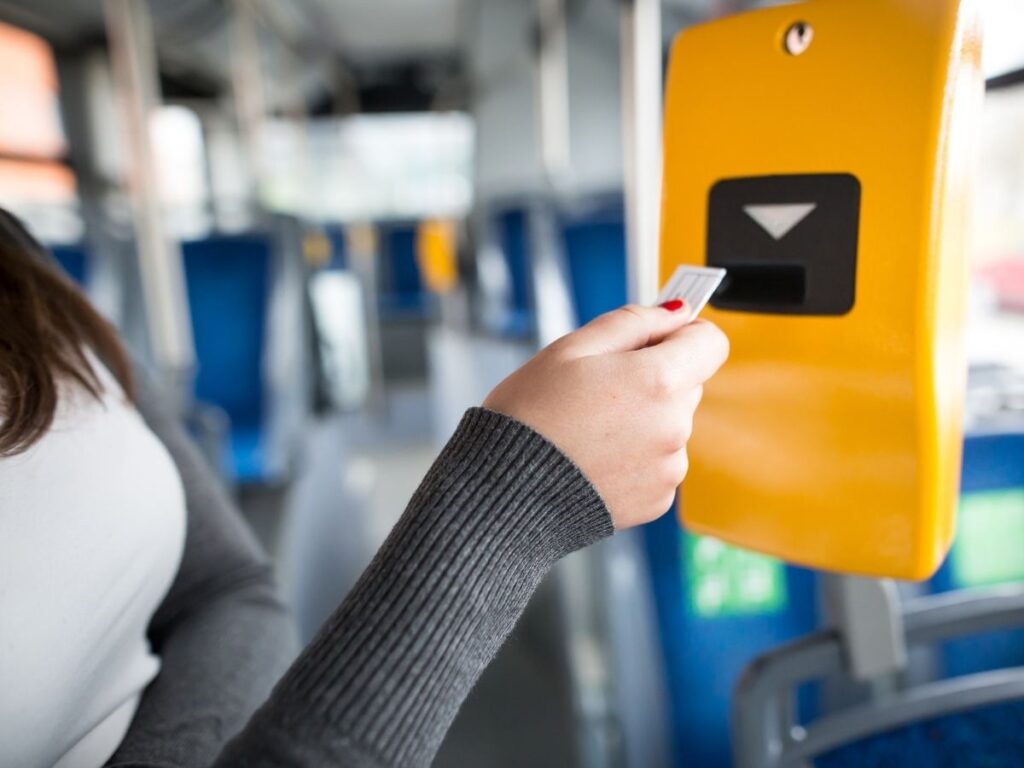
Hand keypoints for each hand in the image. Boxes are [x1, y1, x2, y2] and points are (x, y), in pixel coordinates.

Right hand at [483, 303, 728, 528]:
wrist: (503, 491)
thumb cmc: (529, 417)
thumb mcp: (571, 348)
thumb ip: (633, 322)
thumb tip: (675, 312)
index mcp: (659, 381)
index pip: (711, 342)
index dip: (684, 334)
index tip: (657, 338)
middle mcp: (675, 427)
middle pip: (687, 384)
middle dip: (653, 378)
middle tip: (599, 388)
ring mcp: (669, 468)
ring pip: (671, 425)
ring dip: (643, 419)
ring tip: (589, 428)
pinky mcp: (657, 500)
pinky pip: (658, 462)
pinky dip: (634, 456)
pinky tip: (595, 457)